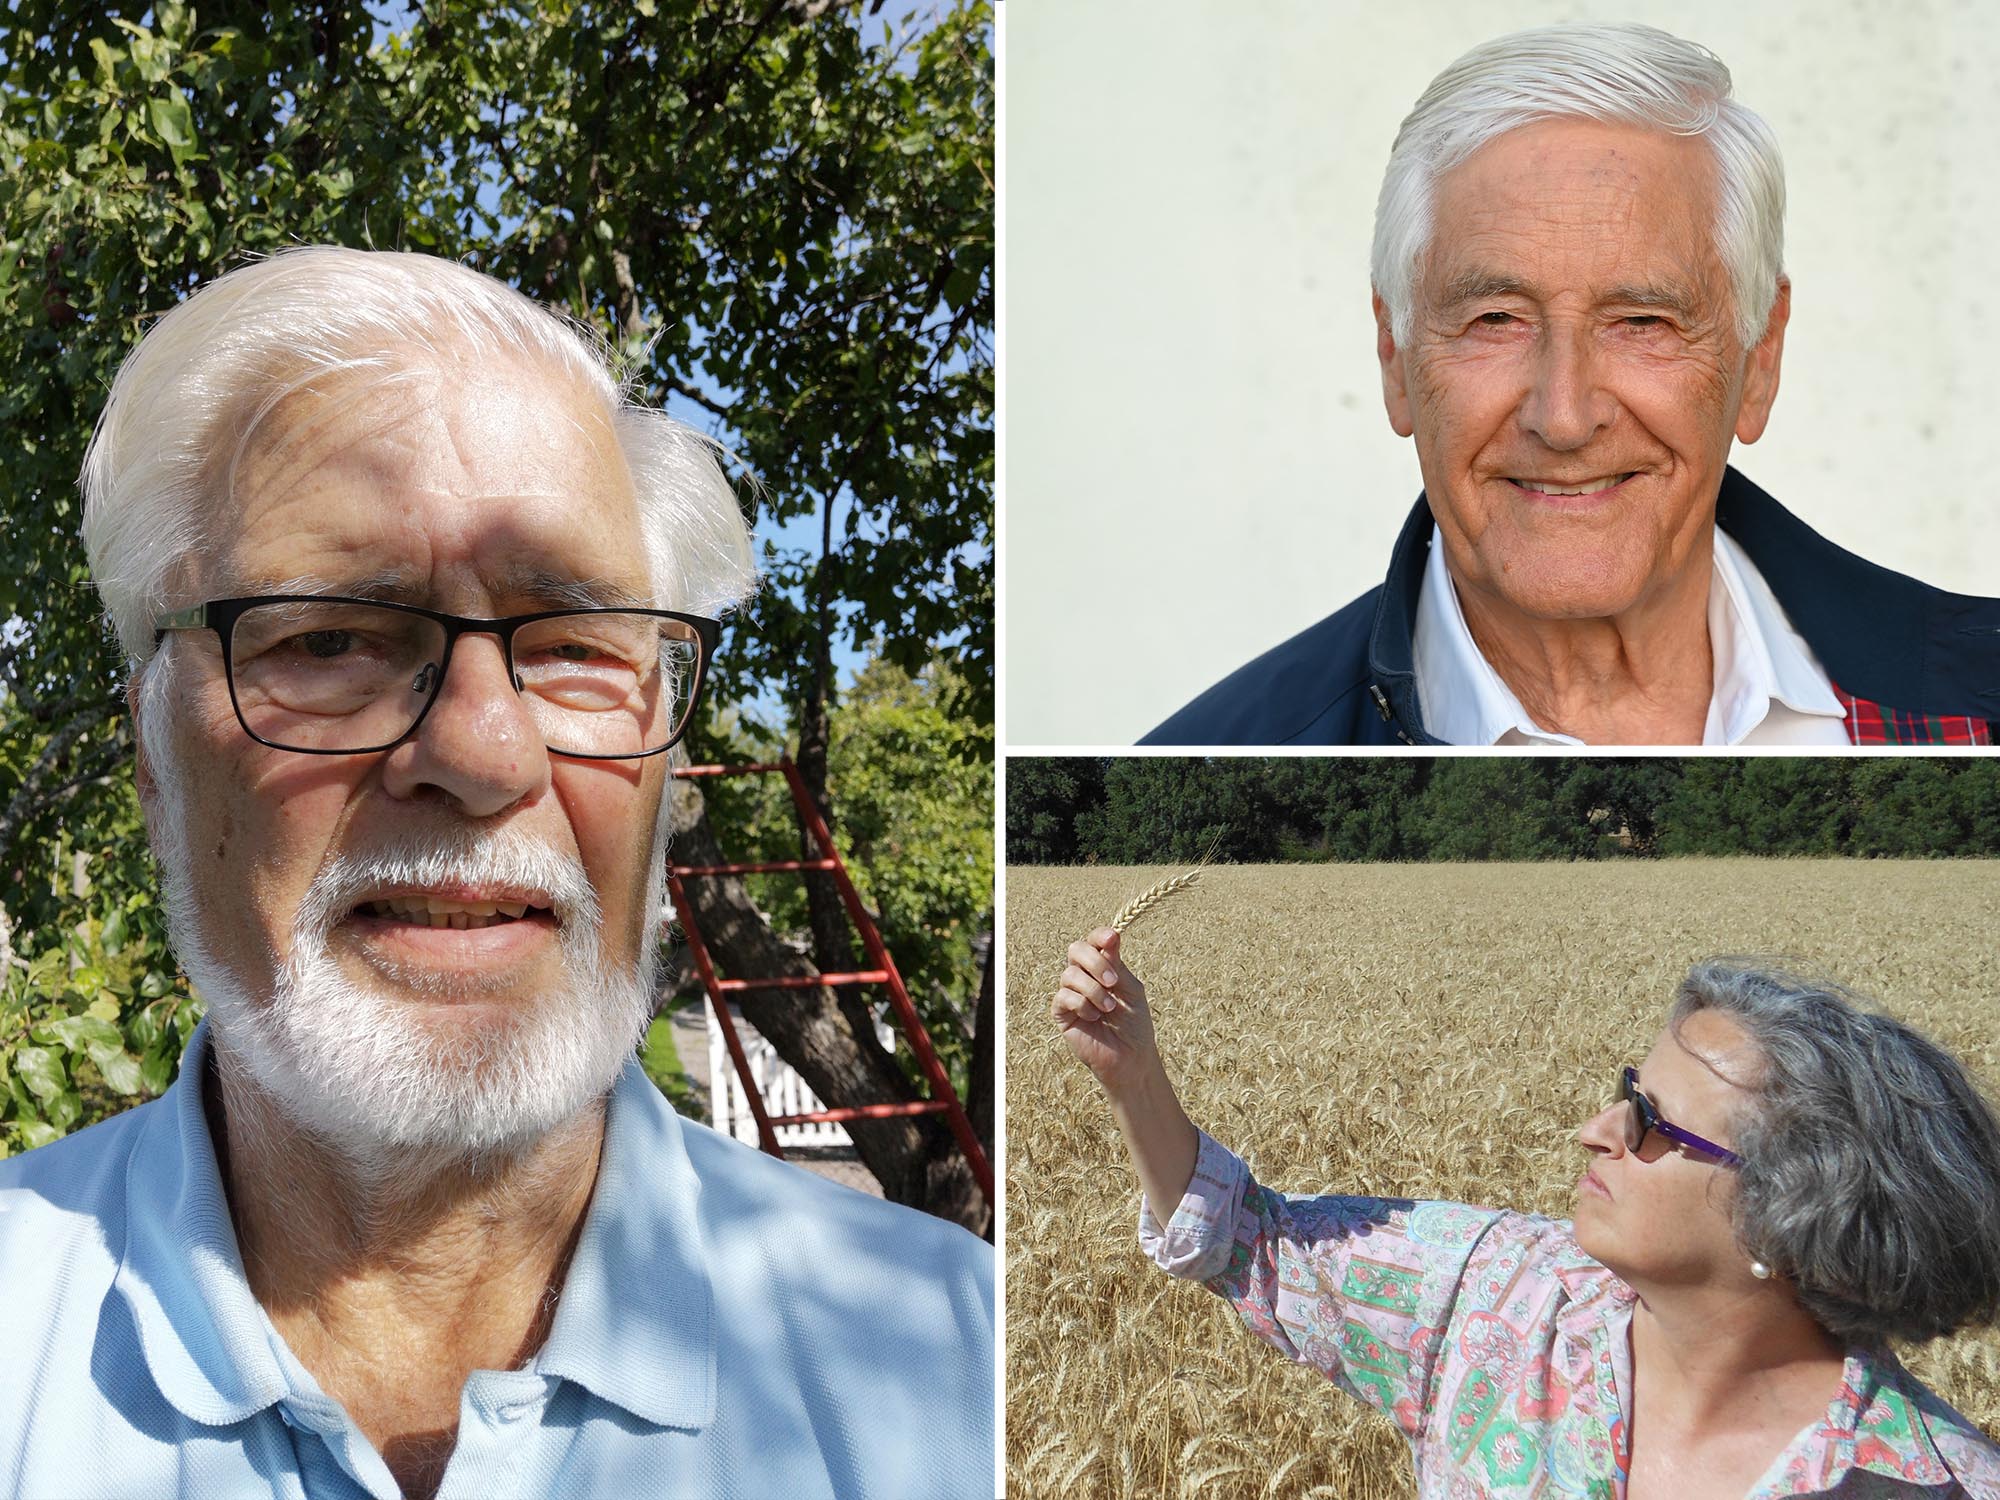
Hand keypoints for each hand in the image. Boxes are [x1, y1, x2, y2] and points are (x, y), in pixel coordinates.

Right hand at [1052, 928, 1159, 1094]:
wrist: (1130, 1057)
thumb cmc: (1134, 1024)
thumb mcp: (1131, 990)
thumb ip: (1118, 965)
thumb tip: (1112, 935)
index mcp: (1103, 967)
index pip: (1094, 941)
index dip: (1099, 936)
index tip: (1112, 939)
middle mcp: (1084, 976)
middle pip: (1075, 949)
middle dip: (1094, 961)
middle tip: (1113, 981)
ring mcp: (1071, 993)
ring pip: (1069, 974)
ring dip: (1094, 990)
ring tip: (1109, 1008)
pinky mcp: (1061, 1013)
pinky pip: (1064, 996)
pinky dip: (1082, 1005)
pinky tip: (1094, 1018)